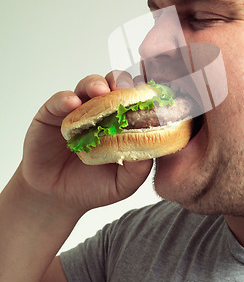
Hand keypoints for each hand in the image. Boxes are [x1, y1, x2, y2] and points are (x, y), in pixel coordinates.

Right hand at [19, 72, 152, 214]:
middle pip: (114, 85)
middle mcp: (102, 111)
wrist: (57, 199)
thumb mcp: (122, 184)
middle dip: (121, 82)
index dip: (143, 94)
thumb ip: (138, 169)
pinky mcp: (52, 114)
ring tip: (100, 91)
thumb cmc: (94, 187)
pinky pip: (59, 100)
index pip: (136, 100)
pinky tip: (71, 103)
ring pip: (88, 86)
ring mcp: (78, 110)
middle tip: (123, 89)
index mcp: (123, 122)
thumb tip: (153, 150)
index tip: (149, 95)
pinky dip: (66, 98)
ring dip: (96, 84)